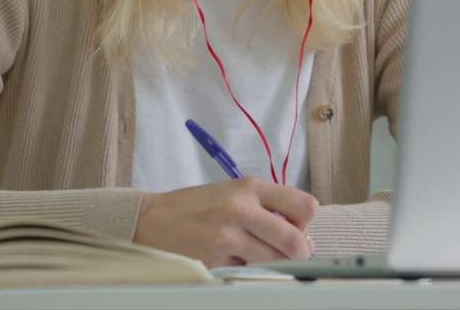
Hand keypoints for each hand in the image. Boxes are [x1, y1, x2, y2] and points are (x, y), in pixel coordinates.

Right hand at [132, 176, 318, 266]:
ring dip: (276, 265)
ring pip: (275, 262)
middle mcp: (241, 208)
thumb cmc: (198, 206)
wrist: (152, 219)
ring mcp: (227, 236)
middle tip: (290, 254)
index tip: (297, 229)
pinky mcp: (215, 260)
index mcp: (250, 187)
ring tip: (261, 256)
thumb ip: (269, 208)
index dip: (306, 223)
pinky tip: (236, 260)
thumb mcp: (235, 192)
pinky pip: (248, 273)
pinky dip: (249, 271)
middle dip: (299, 253)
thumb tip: (304, 237)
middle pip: (295, 241)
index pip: (305, 206)